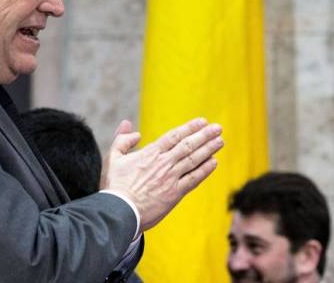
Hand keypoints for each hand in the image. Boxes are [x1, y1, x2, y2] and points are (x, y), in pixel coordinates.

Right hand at [102, 118, 222, 231]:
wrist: (120, 212)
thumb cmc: (114, 186)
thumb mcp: (113, 158)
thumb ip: (122, 141)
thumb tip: (133, 130)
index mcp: (150, 153)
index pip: (174, 136)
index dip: (190, 127)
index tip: (202, 121)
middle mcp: (164, 163)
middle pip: (189, 145)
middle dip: (205, 135)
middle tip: (218, 128)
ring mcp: (171, 178)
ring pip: (194, 160)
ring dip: (209, 149)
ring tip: (220, 141)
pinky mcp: (175, 194)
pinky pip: (194, 179)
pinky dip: (205, 170)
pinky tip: (214, 163)